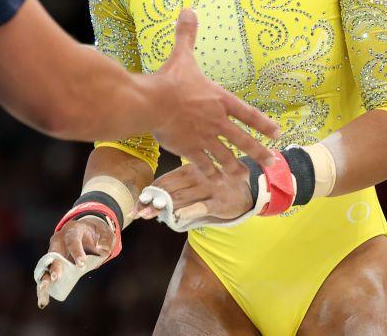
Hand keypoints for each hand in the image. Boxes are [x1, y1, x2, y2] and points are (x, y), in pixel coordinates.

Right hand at [35, 216, 113, 308]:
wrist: (86, 232)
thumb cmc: (95, 234)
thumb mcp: (105, 233)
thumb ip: (106, 241)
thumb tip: (103, 251)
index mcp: (72, 230)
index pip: (73, 241)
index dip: (76, 252)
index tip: (81, 265)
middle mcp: (59, 239)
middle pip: (55, 252)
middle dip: (55, 265)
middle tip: (56, 277)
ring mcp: (53, 250)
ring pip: (46, 263)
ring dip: (44, 275)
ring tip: (44, 288)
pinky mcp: (52, 262)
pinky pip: (45, 273)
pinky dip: (43, 284)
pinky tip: (43, 298)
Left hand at [132, 161, 252, 225]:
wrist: (250, 188)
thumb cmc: (218, 182)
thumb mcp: (199, 177)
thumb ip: (180, 183)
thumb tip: (155, 195)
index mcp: (190, 168)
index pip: (165, 180)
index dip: (150, 191)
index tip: (138, 202)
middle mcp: (197, 176)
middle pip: (169, 190)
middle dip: (152, 202)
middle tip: (137, 212)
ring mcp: (208, 188)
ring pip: (181, 198)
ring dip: (162, 207)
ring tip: (147, 215)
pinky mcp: (219, 202)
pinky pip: (200, 207)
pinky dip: (187, 212)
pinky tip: (175, 217)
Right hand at [148, 9, 279, 173]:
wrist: (150, 102)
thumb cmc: (168, 79)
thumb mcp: (182, 55)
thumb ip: (187, 35)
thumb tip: (188, 10)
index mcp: (220, 99)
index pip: (248, 113)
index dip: (264, 124)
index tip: (277, 133)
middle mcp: (217, 120)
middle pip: (243, 140)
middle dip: (259, 153)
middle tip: (272, 163)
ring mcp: (205, 137)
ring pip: (227, 156)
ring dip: (236, 167)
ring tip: (244, 176)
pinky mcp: (189, 149)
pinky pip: (204, 165)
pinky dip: (212, 174)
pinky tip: (218, 183)